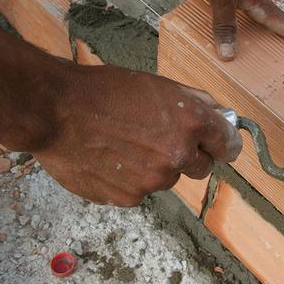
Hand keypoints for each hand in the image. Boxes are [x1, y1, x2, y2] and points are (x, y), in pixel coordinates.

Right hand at [0, 0, 240, 206]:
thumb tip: (219, 114)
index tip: (219, 147)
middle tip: (160, 139)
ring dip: (156, 167)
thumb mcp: (157, 85)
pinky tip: (111, 159)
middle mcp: (178, 154)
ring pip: (168, 178)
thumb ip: (194, 102)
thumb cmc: (104, 90)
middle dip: (189, 155)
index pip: (228, 145)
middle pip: (202, 167)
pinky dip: (131, 179)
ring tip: (125, 145)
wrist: (55, 110)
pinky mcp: (130, 198)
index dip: (223, 144)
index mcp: (191, 122)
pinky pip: (141, 191)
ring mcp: (154, 180)